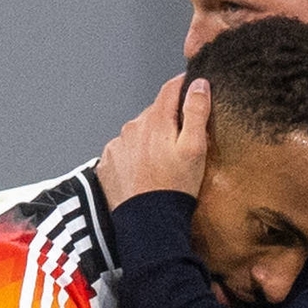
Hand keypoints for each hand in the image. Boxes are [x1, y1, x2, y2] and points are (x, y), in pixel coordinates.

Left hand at [99, 75, 209, 201]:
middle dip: (169, 119)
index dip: (184, 85)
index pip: (170, 88)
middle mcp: (133, 127)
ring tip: (163, 162)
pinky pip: (124, 150)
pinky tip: (146, 171)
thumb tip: (199, 85)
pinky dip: (135, 155)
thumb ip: (197, 112)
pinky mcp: (108, 162)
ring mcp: (118, 145)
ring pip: (139, 131)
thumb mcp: (195, 148)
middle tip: (182, 140)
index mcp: (156, 120)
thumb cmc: (175, 188)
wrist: (148, 223)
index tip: (193, 87)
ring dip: (151, 138)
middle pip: (155, 112)